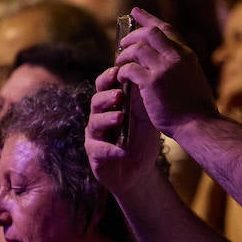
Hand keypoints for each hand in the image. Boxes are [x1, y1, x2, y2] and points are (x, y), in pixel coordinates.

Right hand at [86, 67, 162, 196]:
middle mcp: (99, 117)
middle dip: (106, 97)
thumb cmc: (141, 141)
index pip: (104, 86)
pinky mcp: (95, 155)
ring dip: (107, 119)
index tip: (117, 71)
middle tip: (119, 94)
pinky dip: (109, 149)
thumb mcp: (146, 118)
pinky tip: (121, 150)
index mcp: (111, 105)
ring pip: (94, 123)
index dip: (108, 78)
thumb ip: (143, 101)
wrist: (140, 171)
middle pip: (96, 101)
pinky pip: (98, 149)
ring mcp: (95, 136)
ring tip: (120, 117)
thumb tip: (145, 74)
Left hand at [113, 8, 217, 137]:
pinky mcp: (153, 83)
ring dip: (124, 54)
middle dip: (132, 35)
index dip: (148, 18)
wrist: (200, 125)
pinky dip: (123, 71)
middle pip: (150, 33)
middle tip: (121, 43)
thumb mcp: (192, 79)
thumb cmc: (196, 109)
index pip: (166, 29)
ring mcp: (165, 69)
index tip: (135, 11)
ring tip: (119, 64)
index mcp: (187, 55)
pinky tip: (121, 78)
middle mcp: (177, 57)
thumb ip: (179, 67)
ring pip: (137, 48)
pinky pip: (130, 68)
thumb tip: (163, 61)